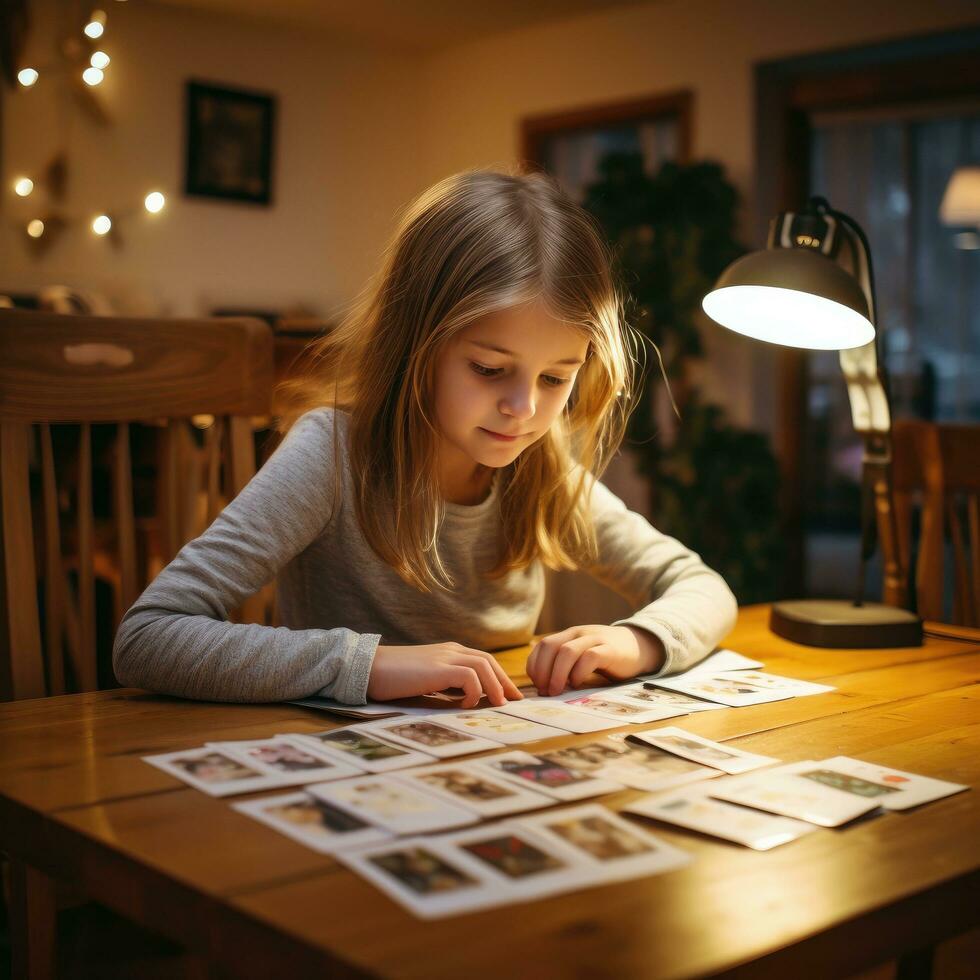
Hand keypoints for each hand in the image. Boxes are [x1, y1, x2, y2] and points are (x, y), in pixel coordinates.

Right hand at [367, 642, 524, 708]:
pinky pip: (469, 676)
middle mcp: (450, 650)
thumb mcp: (425, 679)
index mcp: (448, 652)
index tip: (509, 695)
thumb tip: (464, 700)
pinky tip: (467, 704)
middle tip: (514, 702)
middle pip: (488, 661)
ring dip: (495, 687)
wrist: (369, 667)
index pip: (483, 661)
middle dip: (504, 682)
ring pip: (483, 666)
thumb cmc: (393, 678)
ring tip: (498, 705)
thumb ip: (444, 684)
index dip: (499, 677)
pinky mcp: (438, 667)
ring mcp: (444, 656)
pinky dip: (475, 691)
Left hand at [525, 625, 665, 696]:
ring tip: (556, 691)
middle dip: (542, 670)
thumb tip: (543, 687)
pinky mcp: (610, 650)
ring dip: (557, 674)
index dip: (535, 665)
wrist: (638, 647)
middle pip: (551, 646)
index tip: (536, 684)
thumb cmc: (605, 657)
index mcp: (569, 635)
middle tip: (544, 691)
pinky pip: (589, 657)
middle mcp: (579, 633)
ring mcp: (594, 639)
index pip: (543, 645)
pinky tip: (577, 683)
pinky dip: (579, 672)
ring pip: (567, 651)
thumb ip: (564, 664)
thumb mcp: (581, 656)